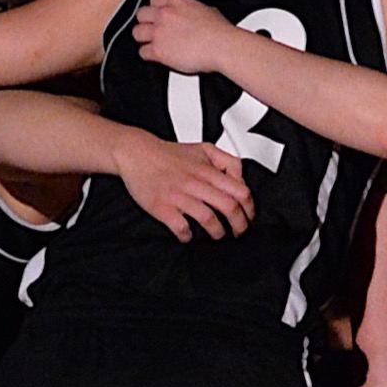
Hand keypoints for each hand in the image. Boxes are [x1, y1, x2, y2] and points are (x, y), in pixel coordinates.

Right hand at [120, 138, 255, 241]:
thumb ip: (227, 161)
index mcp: (207, 170)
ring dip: (217, 232)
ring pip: (209, 219)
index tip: (249, 217)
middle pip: (229, 207)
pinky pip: (181, 228)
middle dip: (239, 225)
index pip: (241, 191)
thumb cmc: (168, 155)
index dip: (250, 209)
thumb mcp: (204, 149)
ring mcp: (179, 196)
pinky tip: (189, 235)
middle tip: (238, 232)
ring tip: (217, 234)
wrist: (136, 153)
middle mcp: (195, 183)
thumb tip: (241, 179)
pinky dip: (188, 236)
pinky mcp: (163, 207)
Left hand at [128, 0, 237, 72]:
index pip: (154, 0)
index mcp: (176, 1)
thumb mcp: (206, 9)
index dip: (156, 10)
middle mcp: (164, 14)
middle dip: (146, 22)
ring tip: (150, 44)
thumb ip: (192, 9)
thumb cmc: (220, 31)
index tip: (158, 17)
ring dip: (143, 38)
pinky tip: (156, 57)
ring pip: (137, 33)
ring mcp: (159, 32)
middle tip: (151, 30)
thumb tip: (193, 14)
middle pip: (141, 14)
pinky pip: (143, 52)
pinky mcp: (158, 50)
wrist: (222, 46)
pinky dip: (148, 55)